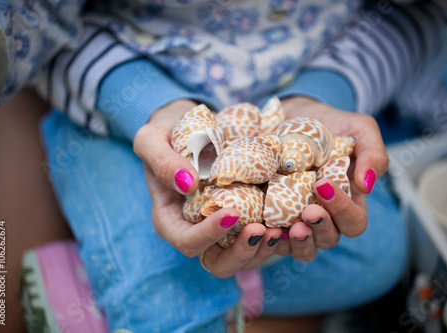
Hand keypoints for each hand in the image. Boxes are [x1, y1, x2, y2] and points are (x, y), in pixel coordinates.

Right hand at [134, 99, 282, 277]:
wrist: (191, 123)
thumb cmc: (165, 132)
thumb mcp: (152, 139)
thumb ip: (162, 162)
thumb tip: (188, 185)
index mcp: (171, 220)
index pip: (187, 242)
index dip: (208, 235)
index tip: (232, 213)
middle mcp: (198, 229)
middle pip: (218, 262)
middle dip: (242, 253)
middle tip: (264, 231)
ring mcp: (223, 225)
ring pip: (244, 255)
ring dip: (265, 248)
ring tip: (283, 228)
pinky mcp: (245, 213)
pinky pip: (262, 234)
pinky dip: (278, 232)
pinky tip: (294, 218)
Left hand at [274, 96, 388, 260]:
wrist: (291, 116)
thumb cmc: (330, 125)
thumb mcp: (360, 129)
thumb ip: (373, 154)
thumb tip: (366, 185)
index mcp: (349, 202)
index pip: (354, 222)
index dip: (342, 211)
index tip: (323, 185)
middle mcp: (324, 216)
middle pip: (328, 239)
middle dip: (319, 229)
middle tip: (307, 212)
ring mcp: (296, 219)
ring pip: (302, 248)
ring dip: (297, 242)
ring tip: (286, 228)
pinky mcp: (271, 216)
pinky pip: (272, 240)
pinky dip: (268, 238)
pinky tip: (261, 226)